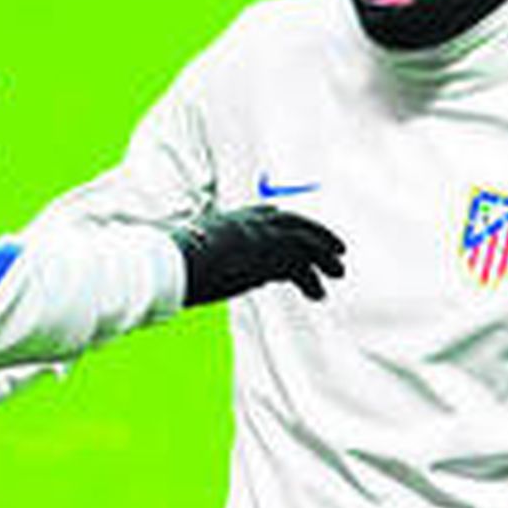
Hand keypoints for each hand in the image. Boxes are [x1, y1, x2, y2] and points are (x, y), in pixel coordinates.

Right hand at [172, 205, 345, 306]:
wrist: (172, 261)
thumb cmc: (169, 259)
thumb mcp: (185, 250)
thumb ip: (199, 253)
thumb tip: (194, 271)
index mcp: (230, 219)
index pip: (266, 213)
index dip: (284, 222)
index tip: (297, 230)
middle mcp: (249, 224)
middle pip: (293, 223)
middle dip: (317, 234)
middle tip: (336, 248)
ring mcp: (261, 237)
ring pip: (304, 243)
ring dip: (324, 258)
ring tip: (338, 272)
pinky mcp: (268, 257)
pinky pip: (300, 267)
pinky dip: (311, 280)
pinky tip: (318, 293)